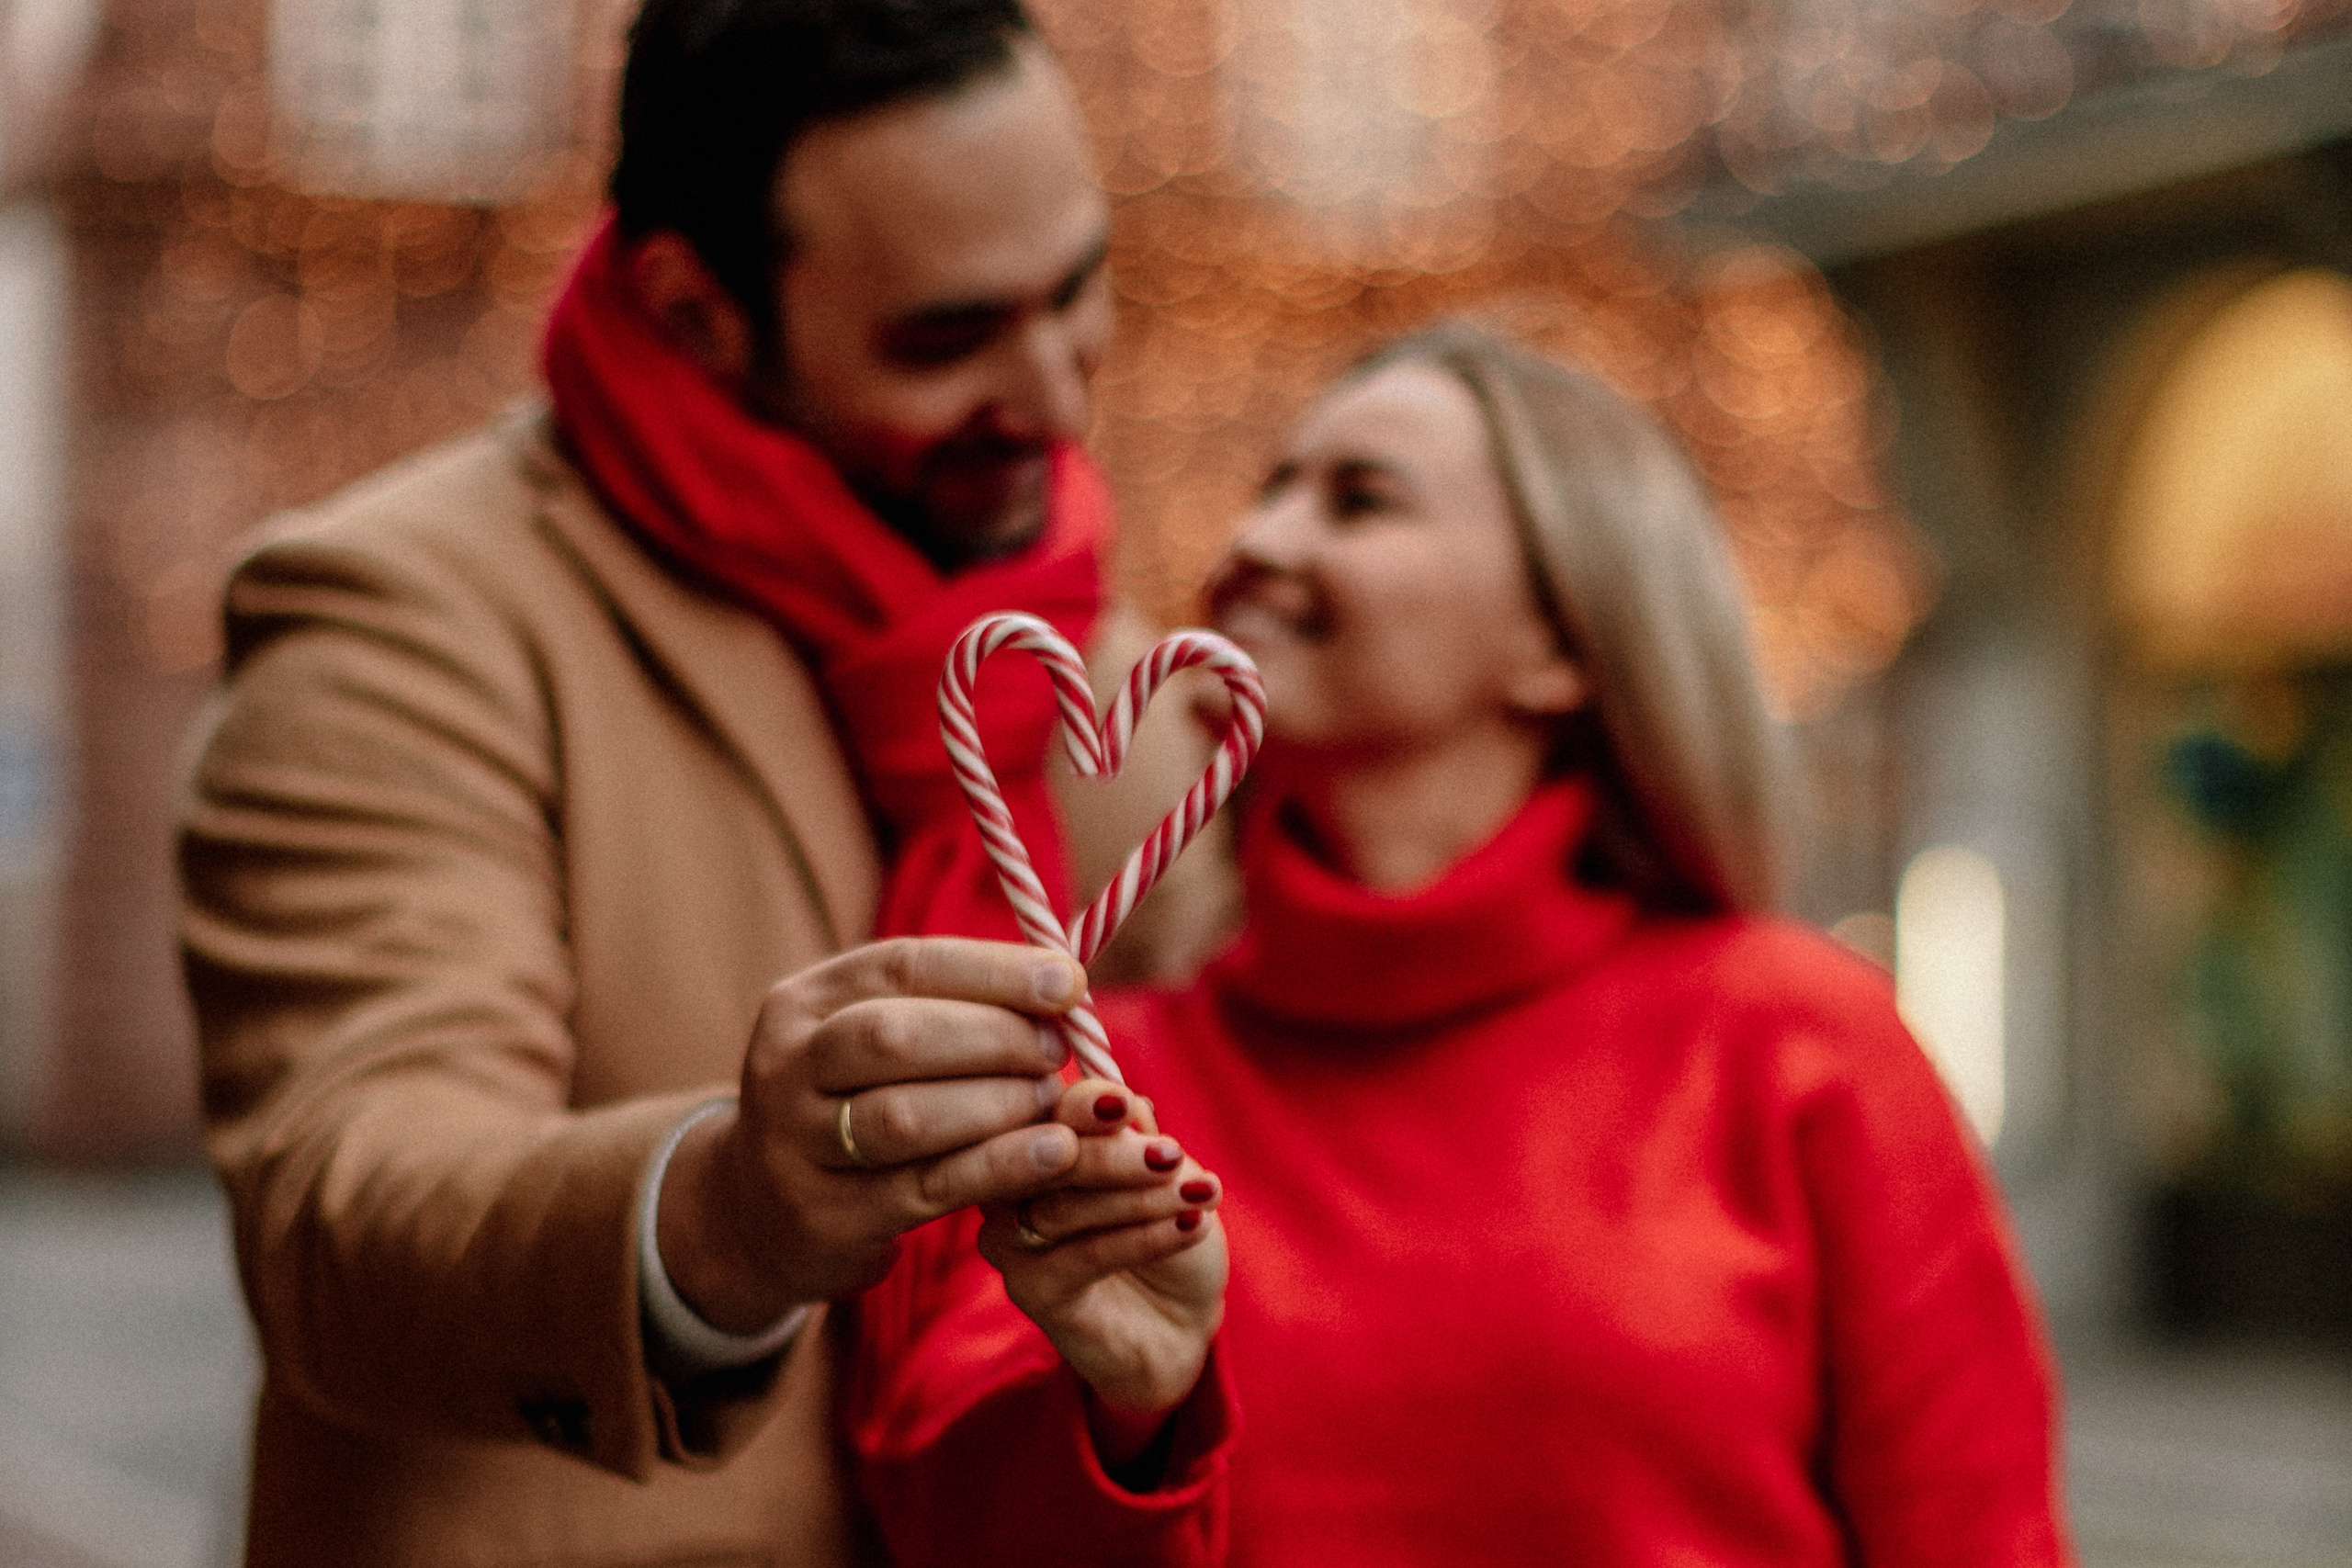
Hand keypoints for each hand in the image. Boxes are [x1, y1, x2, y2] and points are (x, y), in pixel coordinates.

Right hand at [659, 937, 1087, 1327]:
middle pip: (897, 1038)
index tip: (1067, 982)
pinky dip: (998, 1167)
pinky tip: (1053, 1154)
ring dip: (998, 1104)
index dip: (994, 971)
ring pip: (906, 1117)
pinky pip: (923, 1188)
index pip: (903, 965)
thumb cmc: (850, 1104)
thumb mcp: (871, 1042)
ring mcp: (795, 1147)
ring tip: (1051, 1100)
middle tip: (1056, 1051)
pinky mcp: (825, 1218)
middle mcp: (785, 1067)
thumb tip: (1062, 985)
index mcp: (802, 1003)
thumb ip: (948, 1008)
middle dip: (995, 1037)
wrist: (760, 1211)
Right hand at [977, 1079, 1225, 1457]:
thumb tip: (1125, 1101)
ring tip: (1198, 1196)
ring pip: (1059, 1209)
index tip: (1124, 1106)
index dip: (1083, 1106)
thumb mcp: (1166, 1172)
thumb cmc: (1168, 1227)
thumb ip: (1138, 1138)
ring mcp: (1009, 1237)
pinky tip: (1188, 1227)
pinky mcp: (1028, 1290)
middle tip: (1171, 1158)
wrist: (1182, 1315)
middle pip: (1041, 1156)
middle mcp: (1008, 1181)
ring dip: (1137, 1199)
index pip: (1044, 1109)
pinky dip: (1140, 1239)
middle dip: (1110, 1155)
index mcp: (1037, 1135)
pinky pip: (1080, 1257)